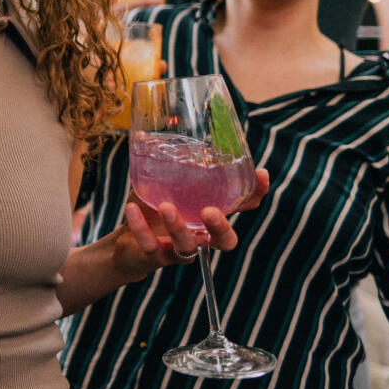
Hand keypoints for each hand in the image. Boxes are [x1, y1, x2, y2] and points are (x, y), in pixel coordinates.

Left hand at [113, 167, 268, 277]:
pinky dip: (141, 227)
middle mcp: (200, 235)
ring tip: (165, 205)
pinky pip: (151, 246)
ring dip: (177, 226)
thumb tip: (151, 132)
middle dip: (221, 228)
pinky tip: (132, 209)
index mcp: (208, 215)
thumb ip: (168, 167)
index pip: (241, 207)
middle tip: (209, 211)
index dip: (255, 194)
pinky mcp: (155, 256)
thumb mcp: (164, 185)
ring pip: (187, 246)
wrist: (127, 242)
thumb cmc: (152, 209)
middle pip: (226, 241)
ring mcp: (178, 248)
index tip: (261, 174)